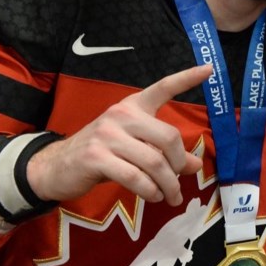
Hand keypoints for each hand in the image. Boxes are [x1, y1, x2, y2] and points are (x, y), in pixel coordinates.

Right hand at [26, 63, 212, 206]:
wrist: (57, 166)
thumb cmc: (103, 153)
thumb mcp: (135, 146)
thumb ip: (164, 151)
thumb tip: (196, 164)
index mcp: (134, 105)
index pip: (163, 87)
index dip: (187, 78)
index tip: (209, 69)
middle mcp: (122, 114)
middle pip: (168, 138)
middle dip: (179, 164)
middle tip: (180, 181)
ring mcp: (108, 134)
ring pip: (154, 162)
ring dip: (167, 184)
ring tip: (170, 196)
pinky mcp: (97, 157)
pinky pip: (135, 177)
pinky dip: (150, 190)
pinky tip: (152, 195)